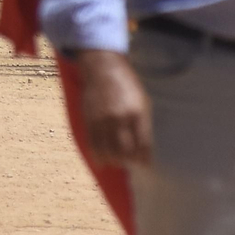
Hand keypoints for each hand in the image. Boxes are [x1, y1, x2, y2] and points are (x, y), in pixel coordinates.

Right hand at [76, 49, 152, 168]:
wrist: (103, 68)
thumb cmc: (127, 85)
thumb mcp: (143, 101)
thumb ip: (144, 123)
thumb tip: (144, 147)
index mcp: (137, 113)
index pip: (143, 145)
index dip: (145, 159)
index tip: (145, 166)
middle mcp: (120, 118)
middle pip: (126, 151)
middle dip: (129, 162)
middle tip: (131, 165)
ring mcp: (103, 120)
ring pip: (108, 150)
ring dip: (114, 160)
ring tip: (117, 162)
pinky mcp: (89, 119)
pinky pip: (92, 144)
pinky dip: (97, 156)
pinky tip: (101, 162)